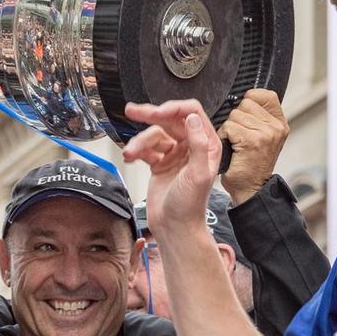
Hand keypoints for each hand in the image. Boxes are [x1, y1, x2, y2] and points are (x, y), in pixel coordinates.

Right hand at [122, 99, 221, 232]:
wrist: (175, 227)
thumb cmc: (190, 206)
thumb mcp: (198, 174)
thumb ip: (198, 144)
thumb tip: (192, 118)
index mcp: (206, 144)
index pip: (191, 113)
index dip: (173, 108)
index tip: (156, 111)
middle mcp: (191, 146)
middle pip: (169, 120)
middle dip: (150, 116)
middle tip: (133, 111)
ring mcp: (174, 154)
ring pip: (154, 135)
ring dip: (139, 142)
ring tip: (130, 153)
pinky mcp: (160, 163)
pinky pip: (146, 148)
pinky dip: (136, 151)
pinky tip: (130, 157)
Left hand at [219, 89, 289, 204]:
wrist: (250, 189)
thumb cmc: (250, 163)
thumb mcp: (263, 137)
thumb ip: (259, 117)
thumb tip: (245, 97)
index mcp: (280, 123)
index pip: (264, 94)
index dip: (250, 101)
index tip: (246, 118)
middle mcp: (276, 127)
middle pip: (245, 102)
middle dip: (237, 117)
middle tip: (240, 136)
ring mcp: (266, 133)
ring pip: (235, 114)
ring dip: (229, 128)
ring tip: (236, 143)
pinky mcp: (252, 140)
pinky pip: (230, 126)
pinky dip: (224, 136)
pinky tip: (231, 148)